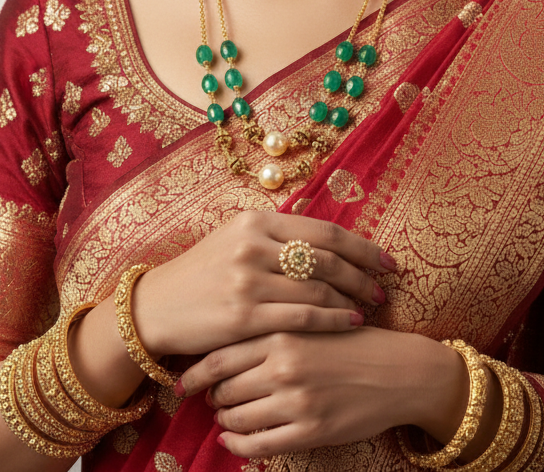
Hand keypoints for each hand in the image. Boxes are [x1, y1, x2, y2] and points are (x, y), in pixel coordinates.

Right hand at [131, 210, 395, 357]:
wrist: (156, 306)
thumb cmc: (202, 273)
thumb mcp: (234, 239)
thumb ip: (276, 235)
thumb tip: (325, 239)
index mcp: (256, 221)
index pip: (323, 230)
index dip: (361, 246)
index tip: (386, 260)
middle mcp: (254, 245)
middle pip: (326, 257)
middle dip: (363, 273)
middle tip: (385, 286)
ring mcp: (248, 280)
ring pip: (317, 286)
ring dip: (351, 298)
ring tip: (370, 307)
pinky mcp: (244, 315)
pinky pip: (302, 315)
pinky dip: (333, 319)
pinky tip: (350, 323)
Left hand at [177, 327, 467, 458]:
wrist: (397, 369)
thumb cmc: (350, 339)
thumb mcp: (309, 319)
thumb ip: (271, 327)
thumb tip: (226, 338)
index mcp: (282, 332)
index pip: (221, 356)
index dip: (197, 371)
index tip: (185, 378)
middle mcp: (284, 366)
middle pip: (225, 389)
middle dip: (212, 397)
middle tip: (208, 398)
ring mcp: (297, 401)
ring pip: (238, 419)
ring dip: (224, 422)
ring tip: (224, 417)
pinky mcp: (311, 431)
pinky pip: (259, 445)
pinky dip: (240, 445)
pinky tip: (236, 440)